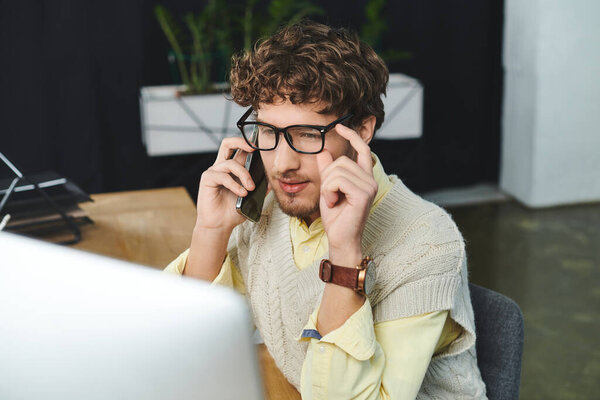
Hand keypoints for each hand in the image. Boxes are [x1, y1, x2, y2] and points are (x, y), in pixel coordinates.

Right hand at [195, 137, 256, 232]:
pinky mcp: (207, 179)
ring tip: (250, 188)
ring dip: (244, 175)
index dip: (249, 144)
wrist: (220, 225)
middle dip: (242, 141)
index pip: (239, 149)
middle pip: (228, 143)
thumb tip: (272, 179)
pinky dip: (235, 184)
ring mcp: (214, 172)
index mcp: (232, 169)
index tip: (263, 146)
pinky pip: (223, 176)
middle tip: (254, 148)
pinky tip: (241, 193)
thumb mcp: (252, 198)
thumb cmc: (233, 211)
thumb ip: (260, 188)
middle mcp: (222, 167)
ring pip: (231, 163)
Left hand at [316, 124, 377, 263]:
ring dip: (327, 186)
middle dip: (327, 177)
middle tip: (329, 195)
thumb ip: (327, 170)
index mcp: (364, 177)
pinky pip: (338, 180)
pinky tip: (333, 203)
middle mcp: (370, 179)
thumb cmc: (336, 216)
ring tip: (332, 200)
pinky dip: (329, 191)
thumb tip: (324, 150)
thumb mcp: (328, 188)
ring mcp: (369, 186)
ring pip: (338, 170)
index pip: (362, 149)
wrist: (340, 238)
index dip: (351, 136)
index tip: (339, 127)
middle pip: (341, 160)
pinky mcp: (364, 194)